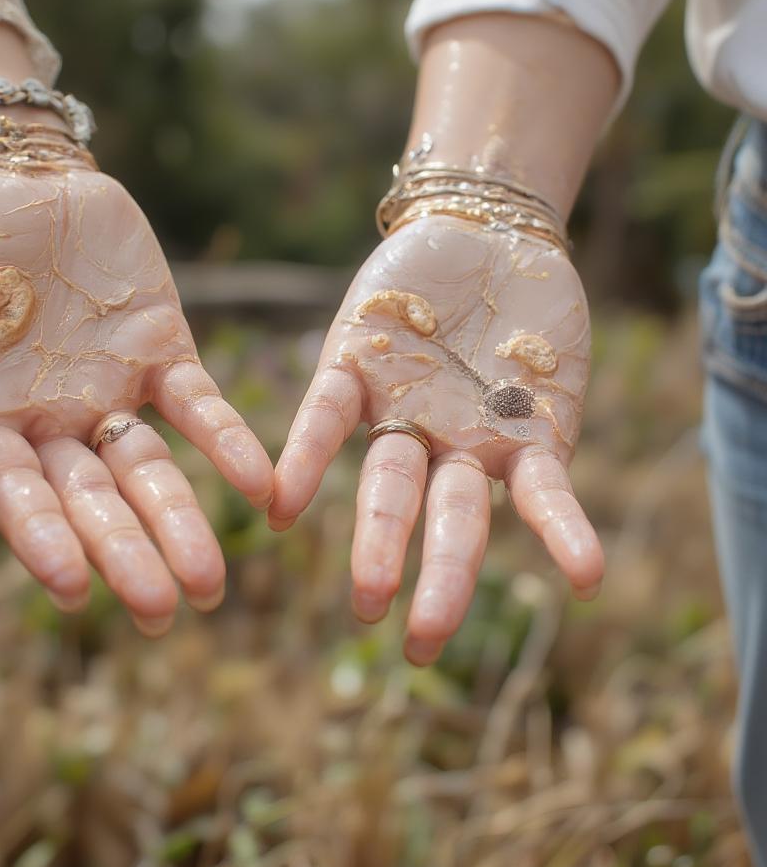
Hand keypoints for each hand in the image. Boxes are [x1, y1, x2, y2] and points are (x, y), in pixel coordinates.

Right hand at [0, 167, 273, 631]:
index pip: (19, 495)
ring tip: (211, 582)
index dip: (43, 538)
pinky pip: (198, 406)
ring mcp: (115, 394)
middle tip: (162, 612)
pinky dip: (227, 442)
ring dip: (180, 520)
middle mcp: (59, 425)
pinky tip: (259, 484)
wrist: (24, 181)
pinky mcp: (166, 355)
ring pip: (150, 468)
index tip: (71, 588)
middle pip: (95, 499)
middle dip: (126, 551)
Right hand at [270, 216, 603, 663]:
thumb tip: (318, 401)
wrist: (500, 235)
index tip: (278, 515)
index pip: (327, 433)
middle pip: (396, 497)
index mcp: (368, 398)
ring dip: (449, 570)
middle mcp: (417, 429)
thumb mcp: (379, 303)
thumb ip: (358, 350)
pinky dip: (566, 533)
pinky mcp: (537, 435)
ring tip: (431, 631)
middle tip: (367, 612)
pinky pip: (548, 492)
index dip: (305, 467)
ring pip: (458, 512)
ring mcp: (476, 437)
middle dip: (382, 552)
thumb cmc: (420, 270)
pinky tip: (586, 580)